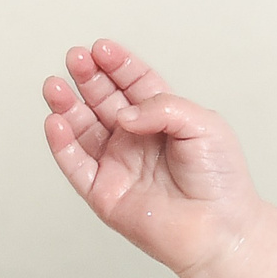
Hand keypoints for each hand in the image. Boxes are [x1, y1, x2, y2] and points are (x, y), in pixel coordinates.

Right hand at [41, 38, 256, 277]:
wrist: (220, 228)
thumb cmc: (221, 180)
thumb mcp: (204, 125)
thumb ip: (162, 108)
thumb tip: (121, 115)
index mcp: (162, 119)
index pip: (133, 84)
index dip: (116, 65)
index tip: (101, 49)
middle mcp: (136, 139)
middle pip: (103, 100)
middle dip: (87, 77)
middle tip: (74, 58)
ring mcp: (117, 164)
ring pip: (83, 129)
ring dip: (67, 106)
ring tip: (55, 86)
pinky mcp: (103, 193)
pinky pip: (76, 165)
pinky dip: (62, 144)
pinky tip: (56, 122)